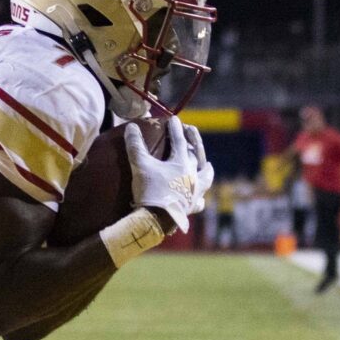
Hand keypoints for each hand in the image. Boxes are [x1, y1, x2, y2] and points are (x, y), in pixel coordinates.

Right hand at [125, 117, 213, 232]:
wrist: (156, 220)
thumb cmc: (150, 191)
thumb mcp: (140, 165)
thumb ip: (135, 145)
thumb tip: (131, 127)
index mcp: (182, 164)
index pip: (179, 141)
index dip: (176, 129)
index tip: (173, 119)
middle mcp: (193, 176)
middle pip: (197, 154)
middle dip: (194, 140)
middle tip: (191, 130)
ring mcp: (194, 192)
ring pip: (206, 178)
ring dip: (206, 169)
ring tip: (207, 166)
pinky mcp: (191, 207)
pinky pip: (199, 201)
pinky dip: (199, 197)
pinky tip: (199, 198)